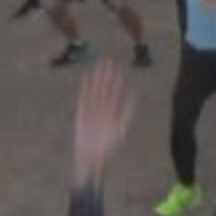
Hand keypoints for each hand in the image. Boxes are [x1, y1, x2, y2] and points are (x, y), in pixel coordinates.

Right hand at [72, 60, 135, 187]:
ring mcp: (93, 108)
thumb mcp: (121, 128)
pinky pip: (84, 96)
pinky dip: (86, 87)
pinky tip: (87, 77)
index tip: (121, 67)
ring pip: (96, 90)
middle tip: (110, 60)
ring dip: (98, 78)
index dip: (119, 79)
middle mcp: (104, 107)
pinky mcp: (82, 111)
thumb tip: (133, 96)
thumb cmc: (108, 145)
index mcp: (114, 110)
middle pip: (106, 87)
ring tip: (99, 65)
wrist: (91, 154)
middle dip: (108, 75)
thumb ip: (127, 111)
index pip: (117, 91)